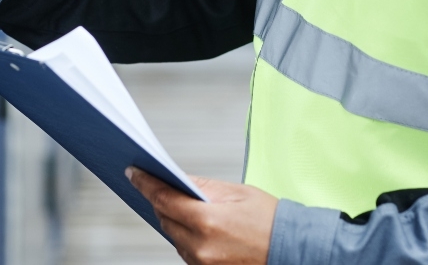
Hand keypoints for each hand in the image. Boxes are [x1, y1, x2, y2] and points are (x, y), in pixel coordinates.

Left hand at [127, 167, 276, 264]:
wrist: (294, 250)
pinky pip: (186, 252)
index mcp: (208, 221)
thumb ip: (204, 187)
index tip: (133, 172)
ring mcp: (202, 264)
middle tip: (156, 183)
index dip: (146, 184)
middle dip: (161, 201)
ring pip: (174, 237)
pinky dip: (187, 237)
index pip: (164, 199)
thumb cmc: (270, 219)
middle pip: (165, 219)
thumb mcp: (239, 193)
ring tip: (179, 204)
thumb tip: (177, 179)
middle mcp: (200, 247)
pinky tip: (194, 225)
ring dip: (174, 220)